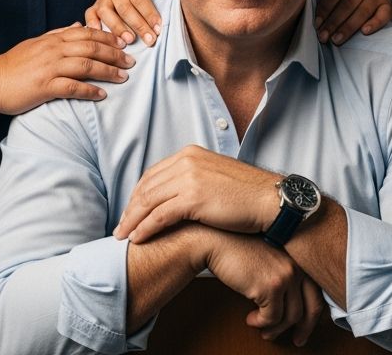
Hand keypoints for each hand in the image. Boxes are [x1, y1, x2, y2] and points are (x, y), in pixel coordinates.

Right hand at [0, 25, 133, 114]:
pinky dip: (89, 90)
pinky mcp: (45, 86)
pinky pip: (72, 87)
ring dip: (108, 71)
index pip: (87, 34)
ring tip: (123, 77)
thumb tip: (78, 24)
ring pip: (86, 66)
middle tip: (131, 61)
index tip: (124, 43)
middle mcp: (54, 50)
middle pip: (92, 48)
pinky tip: (101, 94)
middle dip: (115, 54)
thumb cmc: (14, 63)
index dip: (108, 37)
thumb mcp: (37, 42)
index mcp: (54, 38)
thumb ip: (59, 33)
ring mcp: (50, 68)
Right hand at [84, 0, 172, 45]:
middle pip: (125, 8)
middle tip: (149, 40)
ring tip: (129, 42)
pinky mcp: (93, 8)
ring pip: (106, 13)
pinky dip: (93, 26)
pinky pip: (90, 16)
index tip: (158, 29)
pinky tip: (102, 39)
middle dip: (138, 25)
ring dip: (118, 29)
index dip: (149, 14)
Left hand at [114, 145, 279, 242]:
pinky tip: (138, 238)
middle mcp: (187, 160)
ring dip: (133, 220)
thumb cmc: (247, 194)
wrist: (270, 200)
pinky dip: (146, 227)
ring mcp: (189, 178)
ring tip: (123, 236)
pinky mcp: (193, 198)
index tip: (131, 211)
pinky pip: (160, 215)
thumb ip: (195, 180)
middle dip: (131, 208)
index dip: (139, 194)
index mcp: (191, 153)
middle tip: (121, 226)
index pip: (154, 174)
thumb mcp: (215, 177)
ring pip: (149, 201)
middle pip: (147, 186)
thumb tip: (179, 197)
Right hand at [204, 231, 324, 344]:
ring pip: (290, 318)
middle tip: (298, 340)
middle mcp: (296, 267)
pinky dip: (260, 323)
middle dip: (305, 329)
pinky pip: (271, 318)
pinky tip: (250, 318)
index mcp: (299, 259)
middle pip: (310, 308)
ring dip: (275, 329)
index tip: (307, 327)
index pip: (317, 293)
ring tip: (264, 330)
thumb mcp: (271, 260)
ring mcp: (285, 276)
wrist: (220, 242)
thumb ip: (286, 276)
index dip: (314, 316)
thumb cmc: (241, 250)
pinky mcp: (270, 287)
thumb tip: (294, 307)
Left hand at [312, 0, 391, 43]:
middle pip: (348, 4)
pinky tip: (364, 32)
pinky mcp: (386, 5)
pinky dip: (375, 24)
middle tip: (324, 37)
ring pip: (362, 12)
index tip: (317, 25)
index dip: (325, 9)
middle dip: (334, 22)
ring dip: (348, 28)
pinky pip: (383, 15)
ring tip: (336, 40)